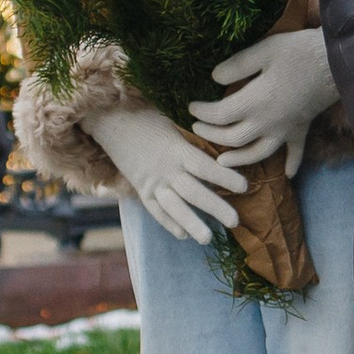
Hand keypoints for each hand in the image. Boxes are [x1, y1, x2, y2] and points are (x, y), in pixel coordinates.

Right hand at [85, 103, 247, 244]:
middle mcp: (166, 169)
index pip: (205, 167)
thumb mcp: (172, 122)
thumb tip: (221, 143)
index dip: (225, 177)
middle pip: (193, 192)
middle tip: (235, 222)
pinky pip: (155, 209)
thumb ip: (192, 139)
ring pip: (174, 206)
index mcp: (177, 149)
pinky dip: (168, 223)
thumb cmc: (146, 115)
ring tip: (207, 239)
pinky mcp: (140, 188)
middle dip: (215, 208)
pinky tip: (182, 235)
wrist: (109, 120)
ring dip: (191, 223)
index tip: (244, 187)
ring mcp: (151, 182)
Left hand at [191, 26, 337, 177]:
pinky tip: (288, 175)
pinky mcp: (302, 127)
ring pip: (258, 153)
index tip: (191, 106)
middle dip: (211, 135)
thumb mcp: (264, 50)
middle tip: (197, 128)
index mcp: (255, 102)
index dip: (202, 112)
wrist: (337, 62)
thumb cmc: (299, 52)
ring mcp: (285, 129)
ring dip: (239, 159)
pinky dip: (292, 164)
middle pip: (233, 138)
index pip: (220, 115)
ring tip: (222, 161)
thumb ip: (237, 65)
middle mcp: (267, 122)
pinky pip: (297, 152)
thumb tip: (214, 77)